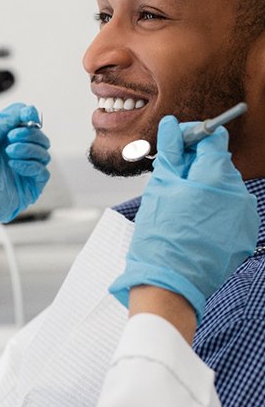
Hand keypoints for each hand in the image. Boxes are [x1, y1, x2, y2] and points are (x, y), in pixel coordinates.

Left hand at [0, 103, 50, 243]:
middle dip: (29, 133)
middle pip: (40, 138)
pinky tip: (14, 165)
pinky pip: (43, 172)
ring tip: (9, 152)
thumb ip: (8, 117)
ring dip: (28, 148)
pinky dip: (31, 165)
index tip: (29, 115)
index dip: (31, 117)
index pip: (29, 124)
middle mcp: (16, 154)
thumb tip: (30, 111)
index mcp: (5, 139)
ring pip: (44, 154)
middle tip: (11, 137)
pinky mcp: (29, 188)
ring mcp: (23, 172)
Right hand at [110, 115, 258, 320]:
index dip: (192, 136)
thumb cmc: (161, 234)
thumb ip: (171, 152)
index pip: (214, 138)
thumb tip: (172, 125)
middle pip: (218, 163)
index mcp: (217, 177)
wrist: (169, 282)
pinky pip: (228, 209)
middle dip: (195, 163)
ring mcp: (244, 217)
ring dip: (202, 187)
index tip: (176, 143)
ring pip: (223, 187)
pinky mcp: (243, 235)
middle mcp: (239, 194)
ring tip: (178, 203)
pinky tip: (190, 220)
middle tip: (170, 176)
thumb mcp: (161, 186)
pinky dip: (211, 208)